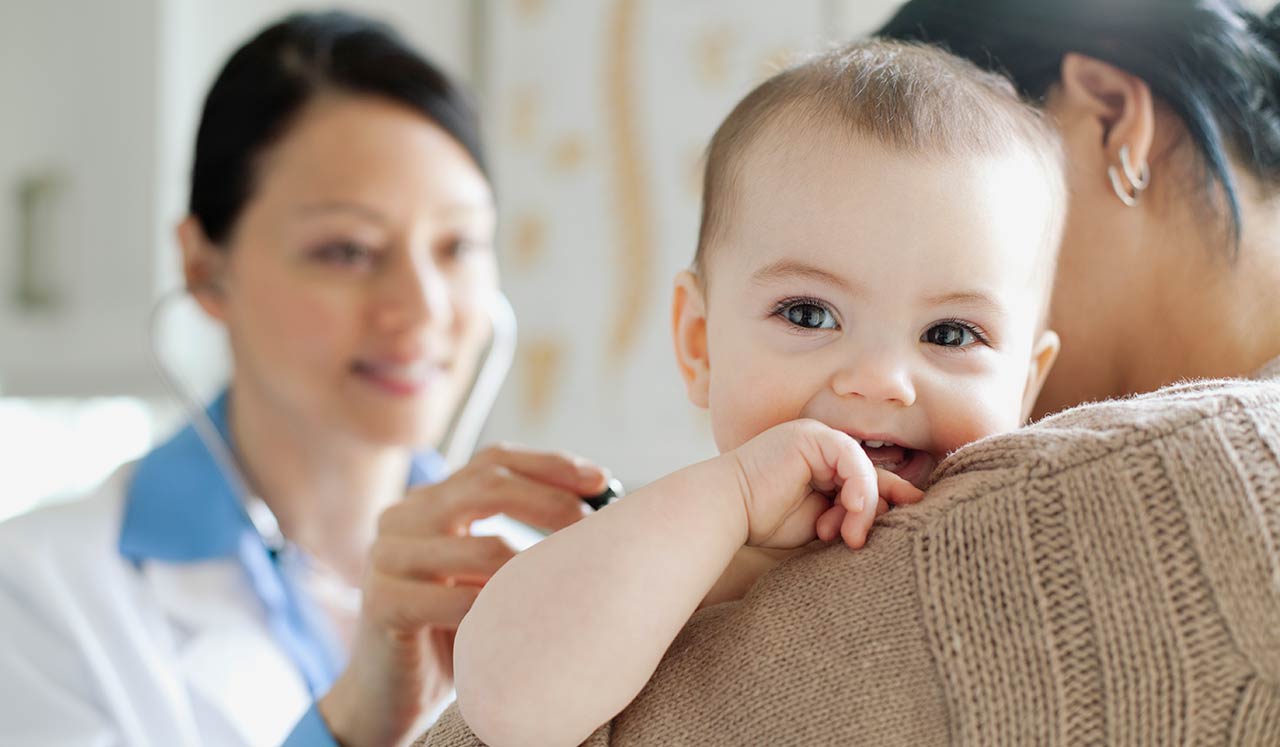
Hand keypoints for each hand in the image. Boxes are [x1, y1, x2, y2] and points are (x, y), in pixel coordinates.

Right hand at [318, 444, 607, 746]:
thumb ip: (517, 533)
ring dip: (534, 569)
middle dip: (551, 502)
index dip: (550, 465)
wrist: (390, 695)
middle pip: (487, 485)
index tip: (602, 481)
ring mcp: (387, 557)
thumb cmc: (453, 630)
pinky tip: (519, 627)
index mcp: (428, 500)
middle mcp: (402, 517)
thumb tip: (598, 502)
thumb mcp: (485, 572)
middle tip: (591, 529)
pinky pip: (462, 601)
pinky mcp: (384, 603)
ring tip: (563, 589)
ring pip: (484, 547)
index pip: (494, 461)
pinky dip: (501, 611)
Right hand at [725, 419, 922, 550]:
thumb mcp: (820, 522)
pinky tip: (851, 508)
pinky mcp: (812, 436)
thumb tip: (891, 512)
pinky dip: (859, 485)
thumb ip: (849, 515)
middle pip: (870, 474)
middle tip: (862, 539)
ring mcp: (817, 438)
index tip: (908, 521)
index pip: (866, 481)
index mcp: (822, 467)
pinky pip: (852, 458)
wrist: (727, 512)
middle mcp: (822, 449)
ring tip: (850, 536)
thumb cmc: (764, 522)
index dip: (889, 500)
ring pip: (864, 470)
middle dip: (875, 509)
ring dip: (863, 507)